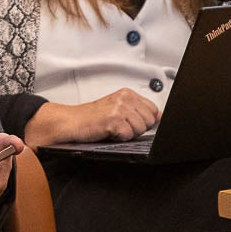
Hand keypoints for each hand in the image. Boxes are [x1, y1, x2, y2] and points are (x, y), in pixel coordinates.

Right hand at [24, 89, 159, 148]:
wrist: (71, 122)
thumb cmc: (91, 117)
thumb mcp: (118, 109)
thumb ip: (138, 111)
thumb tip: (159, 117)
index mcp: (127, 93)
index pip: (153, 110)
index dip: (143, 121)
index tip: (129, 122)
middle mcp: (125, 98)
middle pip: (149, 122)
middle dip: (136, 128)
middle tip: (118, 126)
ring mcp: (120, 108)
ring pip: (140, 130)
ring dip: (127, 134)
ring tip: (112, 128)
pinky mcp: (114, 120)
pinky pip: (128, 136)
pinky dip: (118, 138)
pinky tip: (108, 132)